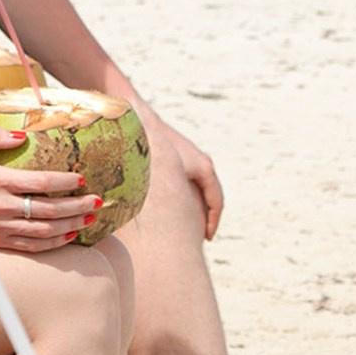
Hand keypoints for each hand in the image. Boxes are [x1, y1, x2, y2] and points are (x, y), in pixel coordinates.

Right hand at [0, 125, 99, 251]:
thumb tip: (22, 134)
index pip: (38, 183)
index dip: (64, 182)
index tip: (81, 179)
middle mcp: (0, 206)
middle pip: (48, 210)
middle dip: (76, 206)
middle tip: (97, 201)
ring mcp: (0, 227)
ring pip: (44, 232)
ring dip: (71, 226)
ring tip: (89, 218)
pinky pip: (32, 246)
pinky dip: (53, 243)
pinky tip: (69, 236)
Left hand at [141, 109, 223, 238]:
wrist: (139, 116)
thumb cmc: (150, 145)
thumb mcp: (162, 173)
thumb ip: (169, 196)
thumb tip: (169, 223)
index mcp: (203, 168)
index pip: (216, 201)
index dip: (211, 222)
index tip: (207, 238)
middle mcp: (201, 163)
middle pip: (210, 197)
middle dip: (205, 218)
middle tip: (200, 238)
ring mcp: (192, 160)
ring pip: (200, 190)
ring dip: (196, 208)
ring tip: (189, 227)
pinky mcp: (181, 158)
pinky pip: (190, 183)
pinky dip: (187, 197)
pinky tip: (173, 209)